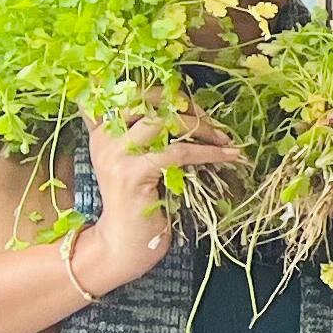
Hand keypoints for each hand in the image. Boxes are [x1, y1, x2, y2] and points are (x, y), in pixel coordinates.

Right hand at [70, 102, 238, 297]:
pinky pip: (177, 152)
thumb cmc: (140, 203)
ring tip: (224, 138)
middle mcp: (104, 137)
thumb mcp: (141, 162)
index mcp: (103, 130)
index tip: (188, 100)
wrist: (123, 242)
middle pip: (146, 99)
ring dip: (200, 127)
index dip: (160, 89)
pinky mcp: (132, 174)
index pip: (127, 91)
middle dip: (184, 104)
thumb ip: (151, 138)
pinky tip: (229, 155)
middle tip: (210, 120)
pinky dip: (209, 152)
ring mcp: (115, 154)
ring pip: (162, 120)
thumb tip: (189, 112)